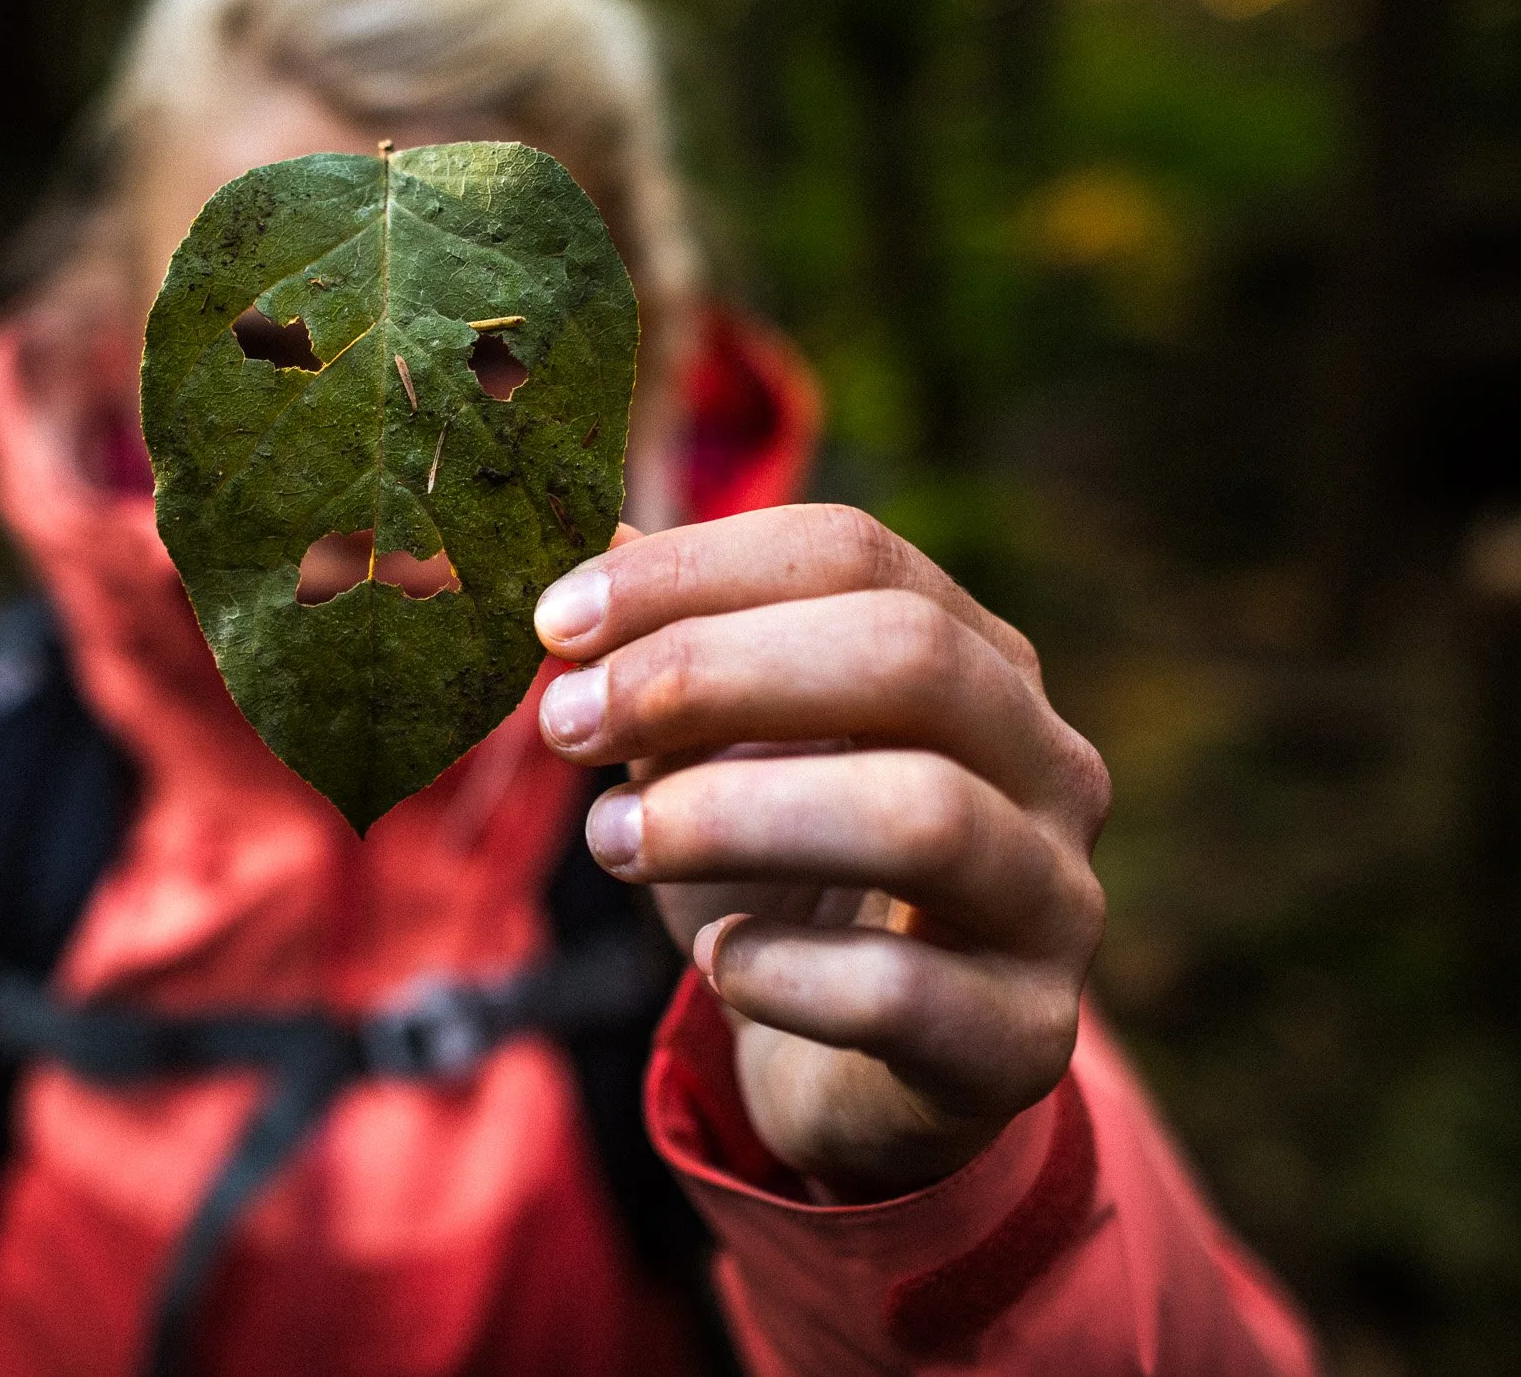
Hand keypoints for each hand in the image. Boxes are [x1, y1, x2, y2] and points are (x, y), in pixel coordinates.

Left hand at [531, 505, 1109, 1201]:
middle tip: (568, 723)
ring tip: (613, 841)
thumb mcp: (706, 750)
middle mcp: (1046, 761)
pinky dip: (777, 969)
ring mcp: (1054, 903)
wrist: (852, 1074)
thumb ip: (655, 646)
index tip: (556, 622)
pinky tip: (719, 961)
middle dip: (710, 673)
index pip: (853, 552)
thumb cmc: (778, 879)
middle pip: (909, 655)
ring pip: (922, 816)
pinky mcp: (1022, 1040)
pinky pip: (899, 991)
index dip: (694, 570)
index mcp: (975, 657)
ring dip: (727, 815)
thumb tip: (560, 537)